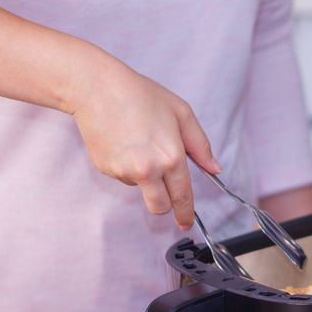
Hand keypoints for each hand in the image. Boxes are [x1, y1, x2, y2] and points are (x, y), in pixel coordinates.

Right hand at [66, 56, 219, 228]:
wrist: (97, 89)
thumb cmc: (141, 95)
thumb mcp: (181, 113)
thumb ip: (200, 145)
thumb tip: (215, 169)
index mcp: (171, 157)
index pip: (182, 196)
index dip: (185, 213)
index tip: (186, 222)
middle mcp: (148, 170)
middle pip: (159, 206)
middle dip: (165, 205)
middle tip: (166, 195)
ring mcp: (124, 172)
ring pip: (140, 189)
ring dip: (144, 178)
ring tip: (140, 144)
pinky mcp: (106, 169)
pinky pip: (123, 176)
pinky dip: (127, 166)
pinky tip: (123, 142)